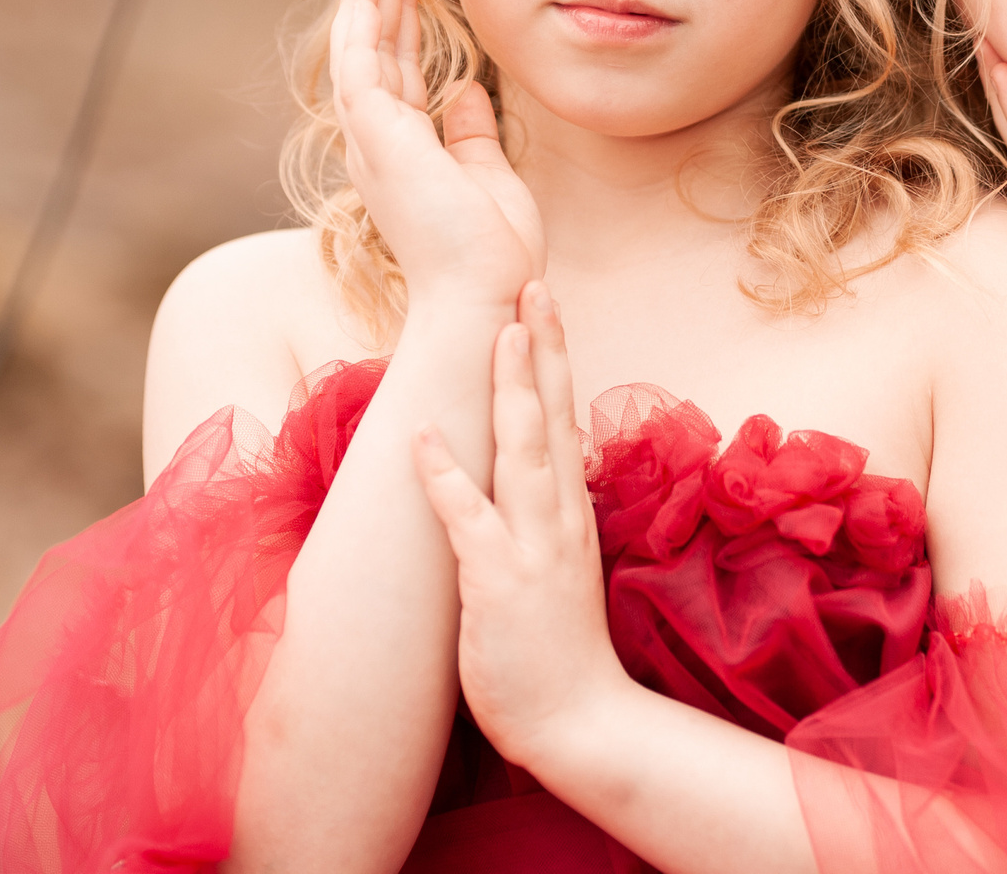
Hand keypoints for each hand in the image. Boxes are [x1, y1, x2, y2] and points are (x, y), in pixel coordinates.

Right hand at [332, 0, 543, 308]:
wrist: (485, 297)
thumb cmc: (491, 255)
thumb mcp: (489, 178)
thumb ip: (472, 134)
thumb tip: (468, 93)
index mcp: (404, 154)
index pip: (400, 73)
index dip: (405, 24)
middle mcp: (379, 144)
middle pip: (376, 52)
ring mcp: (372, 141)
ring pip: (360, 49)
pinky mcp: (377, 137)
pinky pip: (360, 63)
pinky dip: (364, 18)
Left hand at [414, 284, 631, 775]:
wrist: (584, 723)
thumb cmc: (560, 651)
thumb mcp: (557, 568)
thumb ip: (545, 516)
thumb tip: (538, 468)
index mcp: (568, 511)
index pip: (562, 417)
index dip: (553, 357)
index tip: (541, 302)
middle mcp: (558, 517)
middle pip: (551, 416)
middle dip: (542, 347)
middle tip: (535, 283)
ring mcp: (532, 548)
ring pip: (523, 452)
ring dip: (512, 390)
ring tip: (502, 332)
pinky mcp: (500, 583)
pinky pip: (468, 519)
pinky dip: (445, 475)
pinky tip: (422, 436)